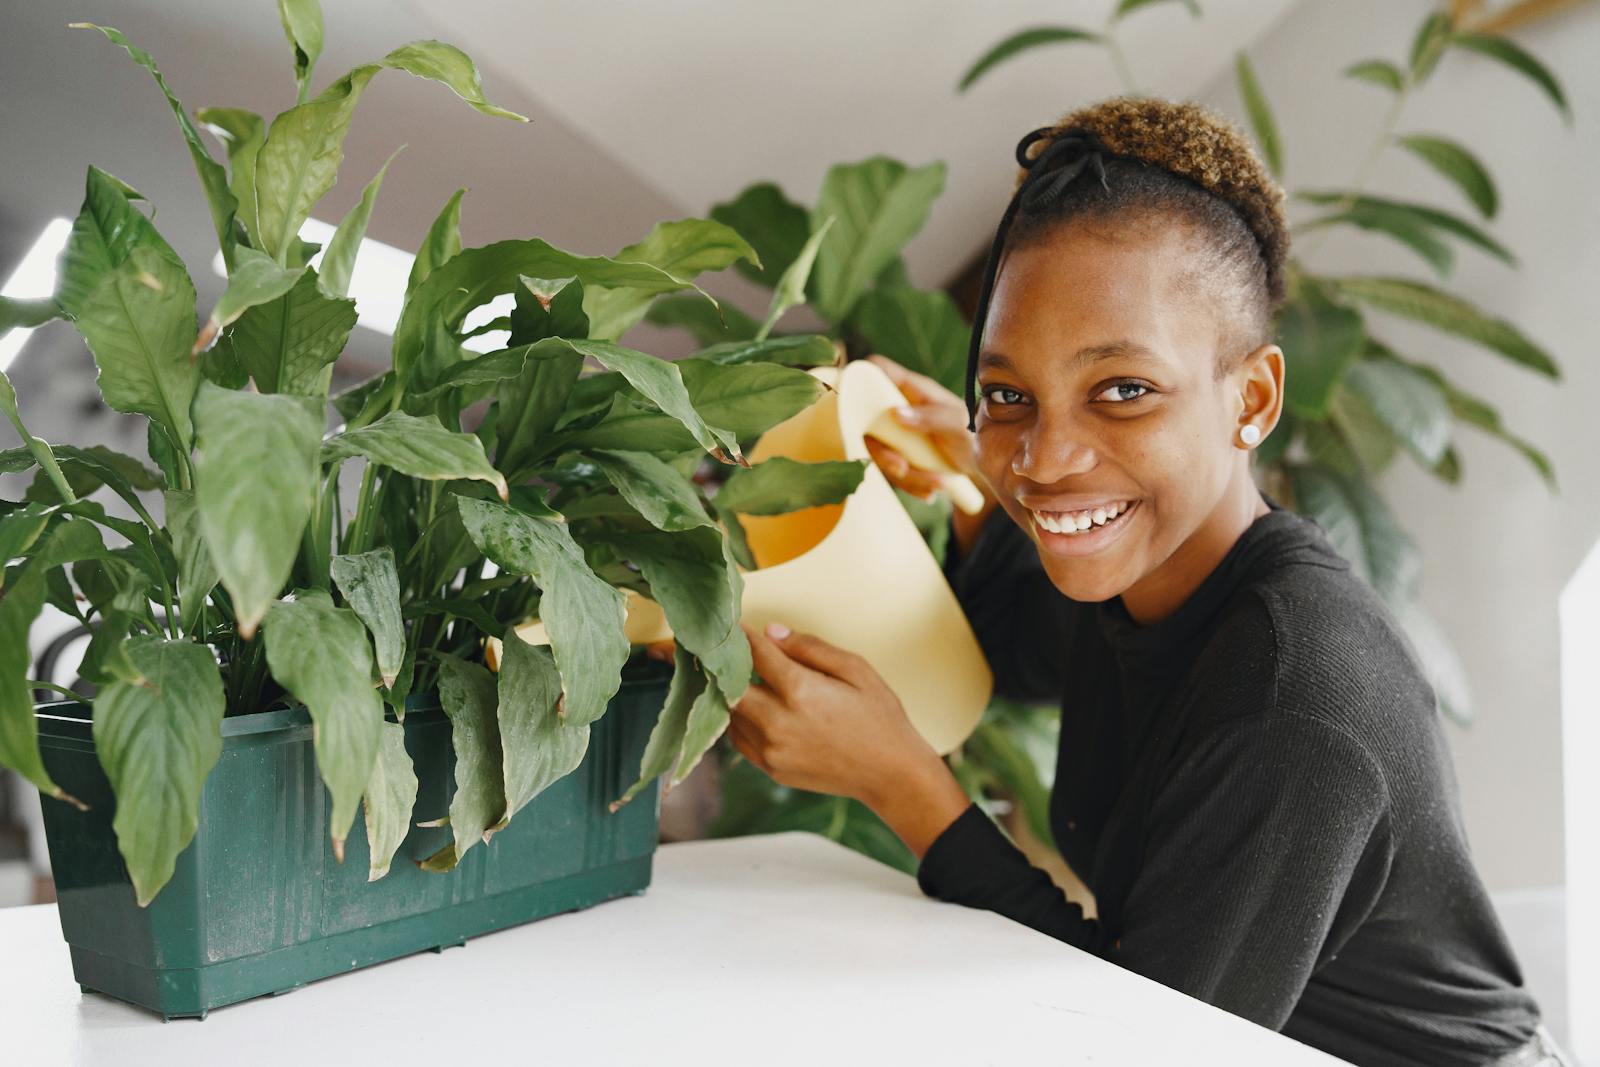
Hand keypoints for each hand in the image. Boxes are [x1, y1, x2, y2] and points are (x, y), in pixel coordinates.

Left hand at [726, 620, 936, 804]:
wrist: (891, 773)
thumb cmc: (879, 717)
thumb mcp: (855, 670)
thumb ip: (810, 648)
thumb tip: (771, 632)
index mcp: (801, 691)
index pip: (757, 654)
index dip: (743, 636)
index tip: (735, 626)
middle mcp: (779, 723)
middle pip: (732, 687)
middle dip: (732, 669)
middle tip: (738, 656)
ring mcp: (773, 750)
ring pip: (732, 715)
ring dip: (737, 696)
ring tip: (752, 683)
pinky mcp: (772, 769)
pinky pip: (740, 740)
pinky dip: (743, 722)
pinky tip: (760, 712)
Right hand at [861, 353, 989, 502]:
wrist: (987, 460)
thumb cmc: (975, 431)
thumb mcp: (957, 423)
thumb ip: (930, 416)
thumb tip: (895, 413)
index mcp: (912, 389)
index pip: (877, 370)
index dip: (859, 377)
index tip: (851, 399)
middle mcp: (900, 408)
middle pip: (868, 423)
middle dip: (882, 452)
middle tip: (902, 469)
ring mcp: (898, 432)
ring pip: (881, 453)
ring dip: (905, 476)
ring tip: (936, 485)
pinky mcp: (902, 455)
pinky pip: (894, 472)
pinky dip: (911, 485)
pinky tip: (931, 492)